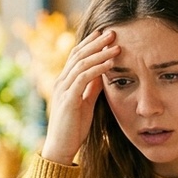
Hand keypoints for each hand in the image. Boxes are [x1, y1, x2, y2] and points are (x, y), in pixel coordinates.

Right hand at [40, 29, 119, 164]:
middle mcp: (61, 81)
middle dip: (96, 42)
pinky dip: (98, 69)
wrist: (61, 146)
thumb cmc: (73, 126)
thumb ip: (92, 87)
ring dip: (100, 53)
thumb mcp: (86, 102)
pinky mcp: (68, 99)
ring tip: (116, 45)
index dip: (90, 43)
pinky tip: (110, 64)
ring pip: (81, 64)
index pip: (76, 55)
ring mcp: (63, 89)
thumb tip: (103, 74)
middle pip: (78, 54)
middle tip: (112, 31)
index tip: (105, 33)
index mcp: (65, 81)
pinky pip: (83, 79)